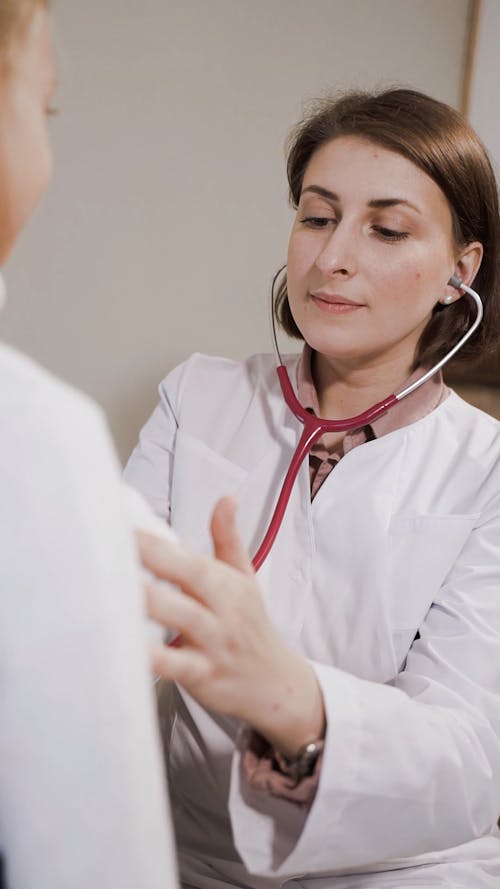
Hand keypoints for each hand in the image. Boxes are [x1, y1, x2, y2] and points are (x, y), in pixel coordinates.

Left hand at [138, 497, 324, 757]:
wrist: (278, 684)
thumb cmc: (251, 627)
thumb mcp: (246, 581)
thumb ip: (228, 540)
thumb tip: (226, 498)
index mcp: (227, 583)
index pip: (190, 557)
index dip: (157, 542)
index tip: (123, 526)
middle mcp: (223, 609)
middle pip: (189, 578)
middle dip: (152, 561)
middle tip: (114, 547)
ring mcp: (215, 643)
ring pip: (182, 617)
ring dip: (151, 602)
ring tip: (116, 588)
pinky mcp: (205, 676)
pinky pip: (178, 666)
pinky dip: (155, 658)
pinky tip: (129, 648)